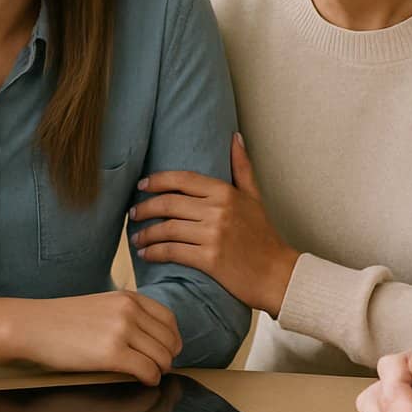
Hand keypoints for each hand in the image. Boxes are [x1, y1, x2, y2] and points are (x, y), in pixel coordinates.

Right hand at [13, 291, 182, 385]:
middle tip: (160, 368)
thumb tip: (151, 338)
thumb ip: (127, 314)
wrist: (33, 326)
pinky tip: (144, 380)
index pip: (169, 320)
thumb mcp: (102, 305)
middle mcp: (129, 311)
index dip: (172, 339)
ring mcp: (122, 331)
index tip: (167, 350)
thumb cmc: (61, 319)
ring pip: (162, 357)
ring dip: (161, 370)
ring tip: (151, 375)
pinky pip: (147, 370)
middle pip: (169, 340)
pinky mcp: (112, 353)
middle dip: (168, 357)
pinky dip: (151, 379)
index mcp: (128, 298)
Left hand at [129, 134, 299, 315]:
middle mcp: (218, 210)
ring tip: (136, 238)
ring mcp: (213, 235)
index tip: (142, 186)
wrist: (278, 274)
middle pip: (169, 203)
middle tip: (133, 213)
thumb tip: (235, 136)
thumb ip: (241, 167)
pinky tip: (146, 254)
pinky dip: (154, 252)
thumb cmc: (264, 236)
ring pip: (167, 228)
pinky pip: (172, 251)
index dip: (158, 180)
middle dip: (145, 208)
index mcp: (225, 192)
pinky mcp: (209, 259)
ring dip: (146, 233)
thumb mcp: (254, 197)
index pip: (182, 179)